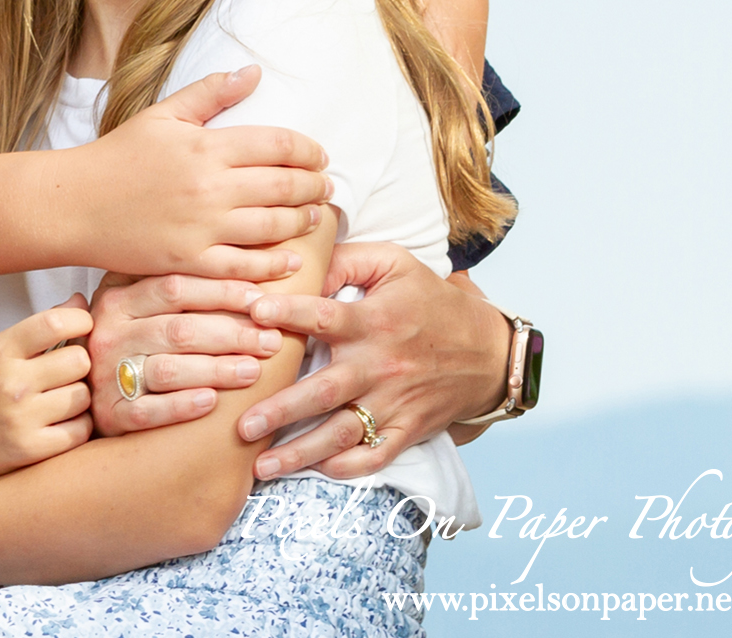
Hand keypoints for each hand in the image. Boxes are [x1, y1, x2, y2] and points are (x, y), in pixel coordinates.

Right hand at [0, 298, 93, 491]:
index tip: (84, 327)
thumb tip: (80, 299)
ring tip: (60, 402)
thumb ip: (39, 328)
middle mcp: (9, 381)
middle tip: (66, 375)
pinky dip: (78, 428)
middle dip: (79, 366)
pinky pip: (80, 431)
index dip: (80, 321)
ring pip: (83, 397)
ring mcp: (20, 417)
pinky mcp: (29, 449)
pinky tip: (61, 425)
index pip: (54, 322)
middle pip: (79, 360)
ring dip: (79, 400)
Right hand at [71, 65, 331, 276]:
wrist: (74, 204)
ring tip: (314, 217)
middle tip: (326, 187)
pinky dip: (273, 266)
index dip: (308, 150)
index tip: (319, 156)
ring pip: (273, 227)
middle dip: (314, 186)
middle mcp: (209, 187)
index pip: (278, 144)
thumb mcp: (162, 115)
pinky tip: (290, 260)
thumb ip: (211, 93)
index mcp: (206, 146)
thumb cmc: (118, 155)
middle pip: (285, 186)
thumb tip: (254, 71)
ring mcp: (201, 227)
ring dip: (302, 222)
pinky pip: (244, 267)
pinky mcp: (189, 261)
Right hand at [86, 265, 291, 436]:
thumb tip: (241, 259)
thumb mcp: (135, 303)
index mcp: (118, 298)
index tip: (263, 300)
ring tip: (253, 371)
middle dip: (231, 334)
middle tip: (271, 341)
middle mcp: (109, 332)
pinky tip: (212, 402)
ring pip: (168, 369)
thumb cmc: (125, 339)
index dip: (223, 292)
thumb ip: (170, 282)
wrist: (78, 388)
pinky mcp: (109, 412)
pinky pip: (148, 410)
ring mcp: (106, 372)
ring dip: (216, 370)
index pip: (175, 287)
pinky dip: (181, 406)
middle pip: (178, 329)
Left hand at [233, 243, 511, 478]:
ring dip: (301, 452)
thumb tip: (300, 265)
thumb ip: (346, 260)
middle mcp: (380, 366)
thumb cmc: (431, 303)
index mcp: (374, 321)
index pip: (326, 316)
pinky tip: (315, 471)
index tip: (253, 311)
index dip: (290, 312)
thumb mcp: (394, 265)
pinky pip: (374, 457)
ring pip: (343, 433)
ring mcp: (393, 403)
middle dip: (282, 410)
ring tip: (261, 466)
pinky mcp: (407, 430)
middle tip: (242, 424)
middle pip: (325, 390)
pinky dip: (347, 468)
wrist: (489, 352)